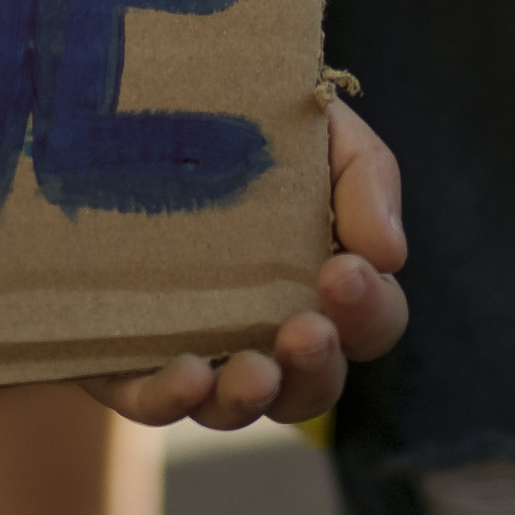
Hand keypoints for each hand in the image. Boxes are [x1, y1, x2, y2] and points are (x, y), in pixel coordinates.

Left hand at [95, 98, 410, 431]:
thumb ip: (366, 176)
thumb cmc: (244, 117)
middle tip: (306, 331)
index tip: (343, 270)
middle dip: (316, 365)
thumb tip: (389, 254)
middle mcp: (267, 332)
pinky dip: (172, 398)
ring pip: (235, 407)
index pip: (370, 321)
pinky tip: (187, 374)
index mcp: (322, 283)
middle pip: (312, 385)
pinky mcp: (129, 358)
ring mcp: (201, 351)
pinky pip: (152, 400)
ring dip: (250, 396)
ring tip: (252, 373)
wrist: (125, 107)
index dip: (368, 309)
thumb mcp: (319, 129)